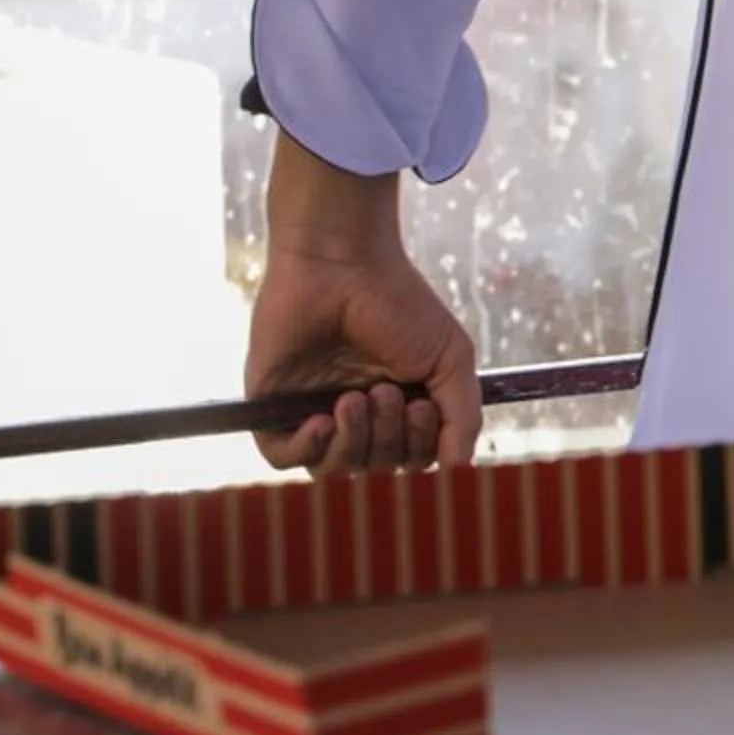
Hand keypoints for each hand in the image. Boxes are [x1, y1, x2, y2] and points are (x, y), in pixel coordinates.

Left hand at [246, 135, 480, 475]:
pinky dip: (308, 449)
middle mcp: (355, 414)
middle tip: (385, 393)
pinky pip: (285, 459)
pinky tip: (323, 420)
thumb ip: (462, 416)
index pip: (408, 458)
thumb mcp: (450, 359)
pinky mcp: (271, 408)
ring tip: (355, 399)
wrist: (343, 264)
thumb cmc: (400, 303)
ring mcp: (311, 412)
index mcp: (396, 405)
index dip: (418, 449)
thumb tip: (458, 470)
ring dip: (353, 443)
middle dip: (386, 440)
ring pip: (332, 469)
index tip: (422, 406)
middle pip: (372, 468)